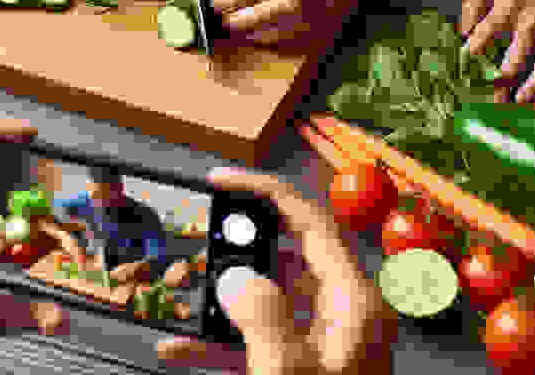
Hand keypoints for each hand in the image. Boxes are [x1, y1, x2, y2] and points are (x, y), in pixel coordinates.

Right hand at [156, 166, 399, 374]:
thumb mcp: (287, 372)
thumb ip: (259, 313)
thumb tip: (236, 280)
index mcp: (355, 298)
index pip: (311, 218)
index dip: (265, 189)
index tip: (220, 178)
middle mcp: (345, 311)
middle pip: (287, 255)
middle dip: (238, 249)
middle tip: (200, 240)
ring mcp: (327, 343)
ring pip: (268, 299)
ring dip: (222, 300)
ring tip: (184, 292)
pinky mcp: (305, 371)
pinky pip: (261, 343)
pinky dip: (222, 345)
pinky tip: (179, 353)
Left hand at [460, 0, 534, 102]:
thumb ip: (472, 5)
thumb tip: (463, 31)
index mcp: (507, 8)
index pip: (485, 34)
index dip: (472, 52)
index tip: (465, 68)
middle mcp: (529, 21)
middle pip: (516, 59)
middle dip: (503, 82)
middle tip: (494, 99)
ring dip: (532, 87)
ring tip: (521, 99)